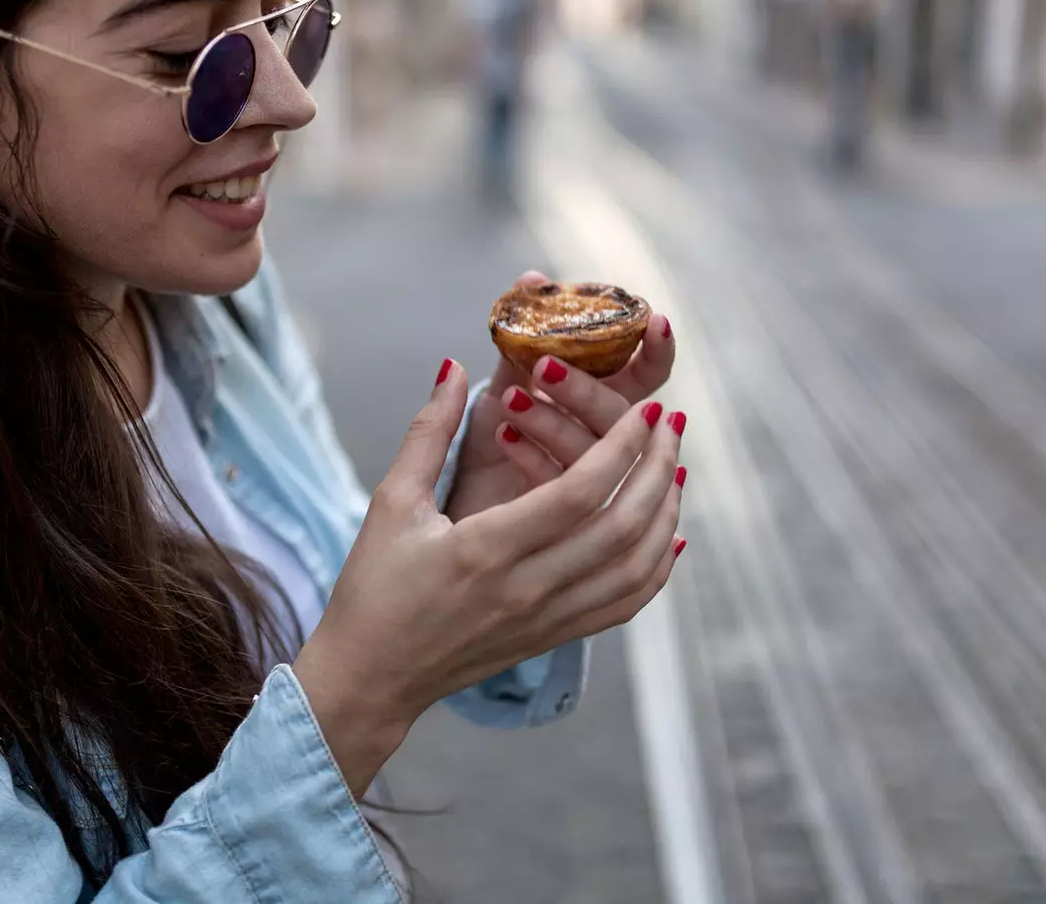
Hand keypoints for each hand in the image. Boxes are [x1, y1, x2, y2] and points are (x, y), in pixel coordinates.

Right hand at [293, 360, 685, 795]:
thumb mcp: (391, 502)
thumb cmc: (374, 587)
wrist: (372, 676)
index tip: (645, 410)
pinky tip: (668, 534)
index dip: (621, 447)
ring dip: (666, 514)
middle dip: (657, 469)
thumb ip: (429, 431)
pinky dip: (657, 567)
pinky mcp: (553, 638)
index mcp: (485, 549)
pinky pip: (626, 604)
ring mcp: (546, 620)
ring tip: (673, 469)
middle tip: (671, 425)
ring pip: (636, 568)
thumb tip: (454, 367)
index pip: (578, 493)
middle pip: (622, 527)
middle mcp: (526, 589)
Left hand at [445, 270, 676, 520]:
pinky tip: (504, 436)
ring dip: (554, 420)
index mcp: (603, 406)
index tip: (655, 320)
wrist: (450, 511)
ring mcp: (590, 483)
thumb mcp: (501, 391)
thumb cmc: (486, 448)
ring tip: (510, 401)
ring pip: (594, 452)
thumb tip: (532, 278)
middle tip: (544, 366)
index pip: (647, 376)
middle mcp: (607, 444)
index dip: (656, 349)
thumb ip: (518, 344)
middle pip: (622, 415)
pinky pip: (563, 487)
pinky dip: (534, 457)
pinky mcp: (564, 520)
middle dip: (585, 388)